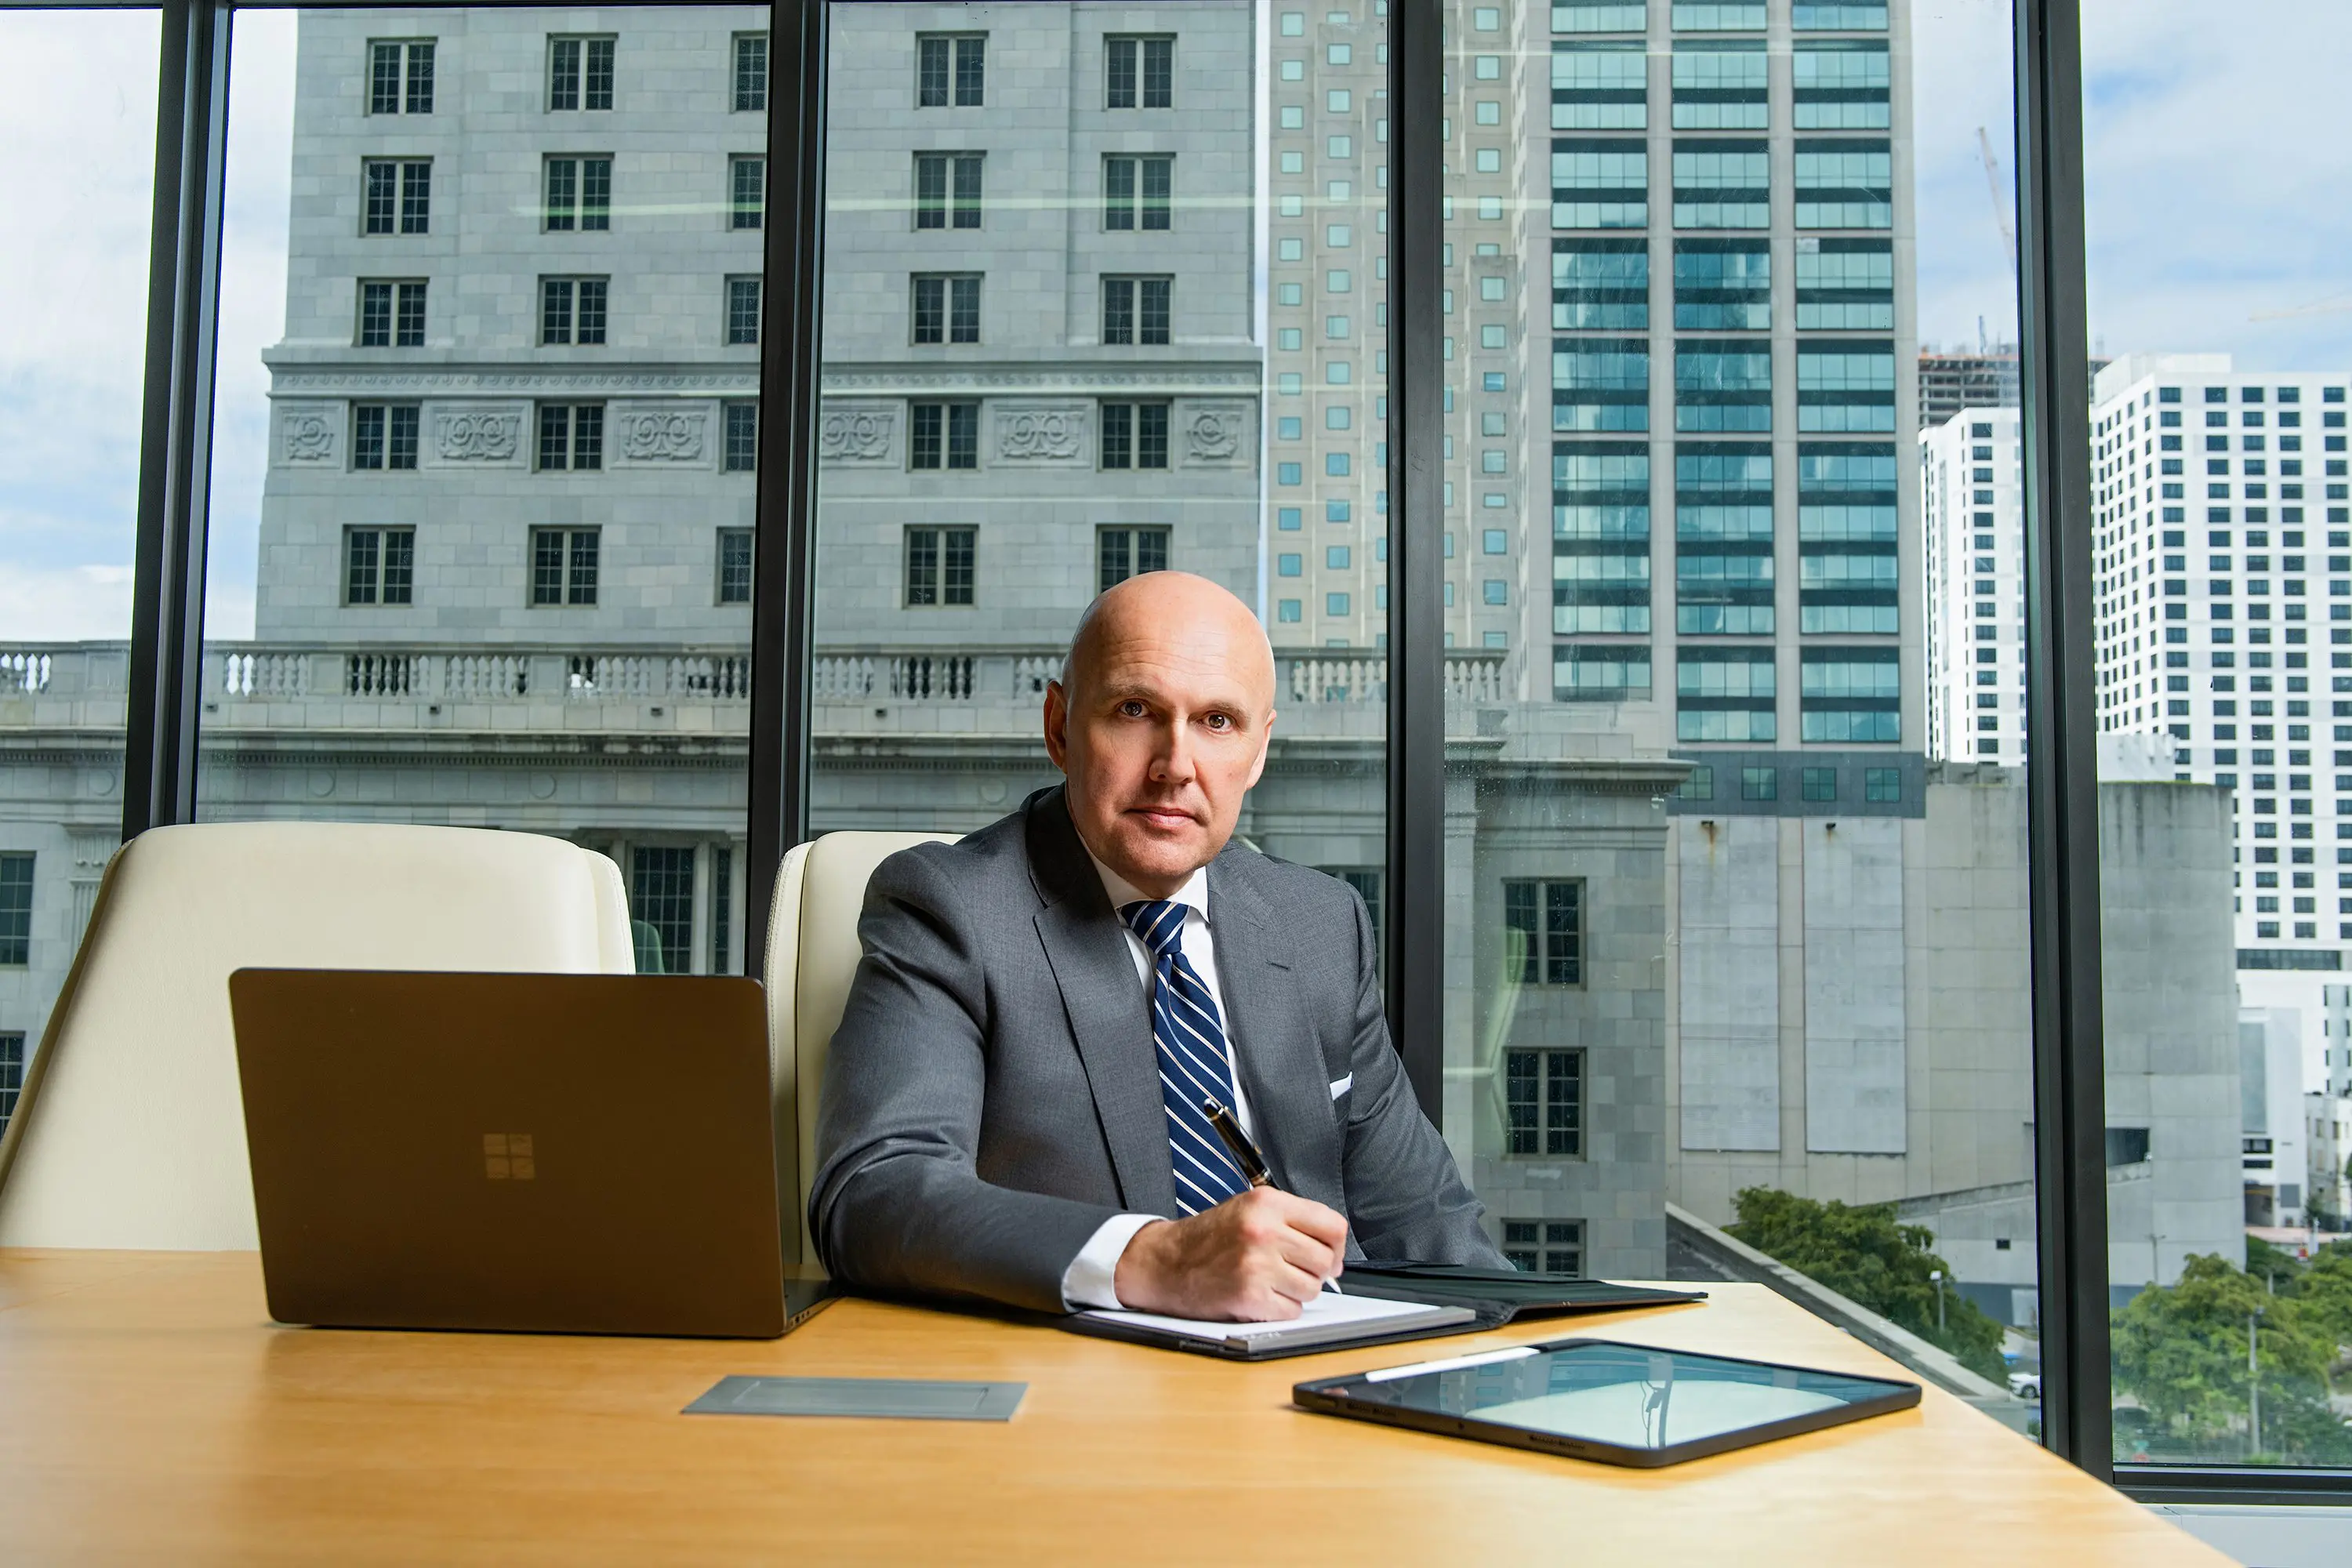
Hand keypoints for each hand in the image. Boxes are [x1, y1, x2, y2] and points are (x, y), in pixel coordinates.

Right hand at [1112, 1188, 1348, 1320]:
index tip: (1330, 1255)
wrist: (1166, 1263)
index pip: (1333, 1225)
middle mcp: (1264, 1231)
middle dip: (1316, 1271)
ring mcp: (1257, 1264)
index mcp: (1267, 1204)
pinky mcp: (1250, 1296)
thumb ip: (1293, 1221)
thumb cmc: (1209, 1238)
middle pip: (1326, 1260)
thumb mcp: (1250, 1209)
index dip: (1337, 1246)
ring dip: (1296, 1291)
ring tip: (1270, 1281)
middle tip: (1294, 1271)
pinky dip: (1280, 1309)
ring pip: (1312, 1289)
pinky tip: (1259, 1296)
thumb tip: (1335, 1250)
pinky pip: (1292, 1310)